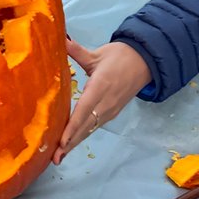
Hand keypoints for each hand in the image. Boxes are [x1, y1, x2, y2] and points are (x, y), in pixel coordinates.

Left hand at [53, 39, 150, 163]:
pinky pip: (94, 127)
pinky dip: (82, 136)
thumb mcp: (97, 54)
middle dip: (70, 143)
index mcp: (100, 87)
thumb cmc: (119, 56)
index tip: (61, 142)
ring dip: (75, 143)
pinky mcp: (111, 113)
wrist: (144, 61)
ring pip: (89, 130)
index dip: (72, 127)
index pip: (84, 110)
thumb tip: (60, 39)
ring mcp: (110, 110)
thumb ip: (76, 50)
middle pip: (85, 127)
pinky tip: (71, 143)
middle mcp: (105, 103)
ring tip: (59, 156)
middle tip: (55, 159)